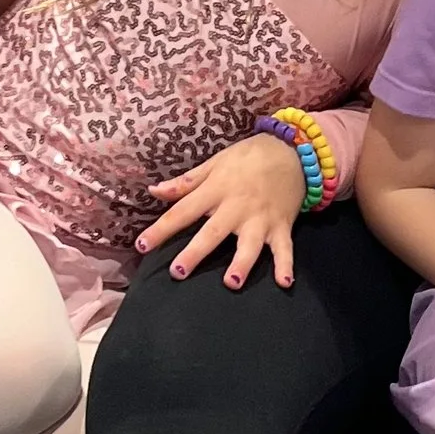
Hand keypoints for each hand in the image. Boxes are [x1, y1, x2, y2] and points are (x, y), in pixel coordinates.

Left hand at [139, 134, 307, 288]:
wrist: (292, 150)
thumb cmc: (248, 157)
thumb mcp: (215, 163)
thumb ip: (186, 182)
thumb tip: (154, 191)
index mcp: (217, 189)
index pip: (183, 211)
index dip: (162, 229)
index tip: (142, 245)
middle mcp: (237, 206)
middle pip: (213, 232)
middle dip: (196, 252)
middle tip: (178, 271)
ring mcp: (261, 218)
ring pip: (249, 244)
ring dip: (242, 263)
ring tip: (232, 283)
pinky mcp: (282, 226)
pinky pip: (285, 249)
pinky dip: (286, 266)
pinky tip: (284, 283)